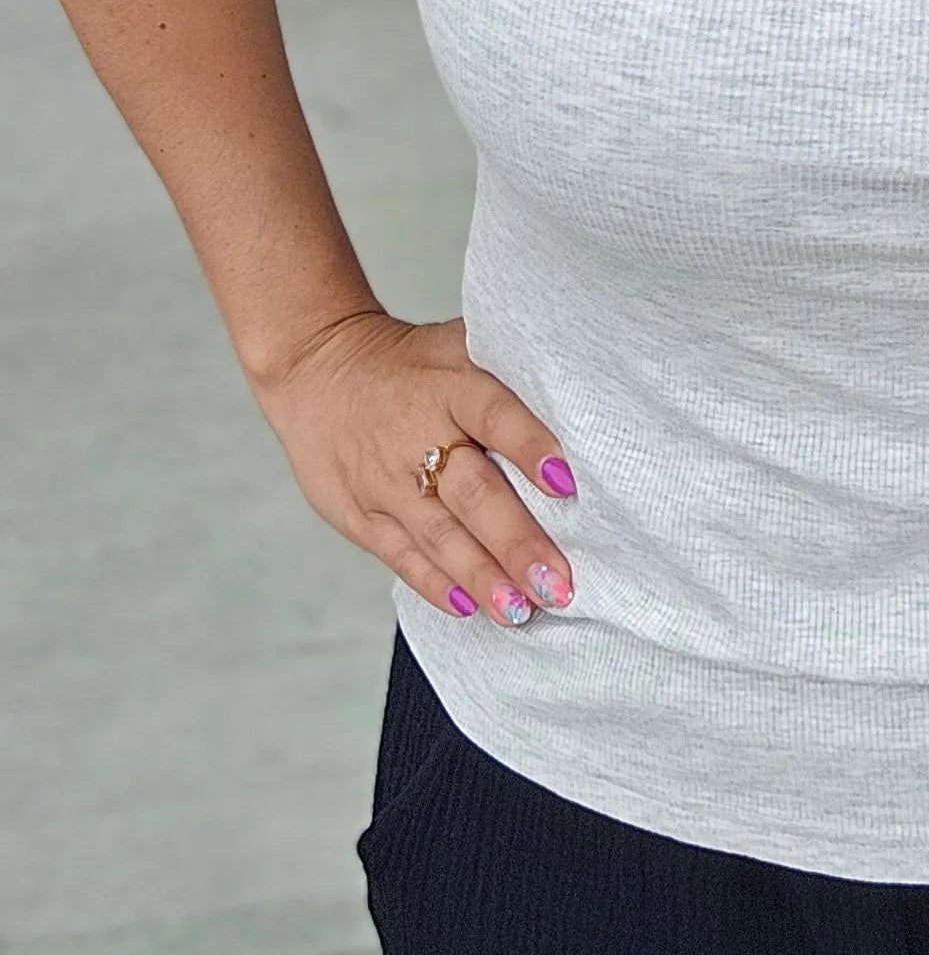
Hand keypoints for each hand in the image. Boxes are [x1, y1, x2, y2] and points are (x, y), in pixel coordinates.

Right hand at [251, 308, 576, 628]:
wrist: (317, 369)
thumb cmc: (411, 364)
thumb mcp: (457, 344)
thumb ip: (511, 371)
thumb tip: (585, 397)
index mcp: (449, 384)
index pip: (494, 414)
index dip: (529, 447)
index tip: (566, 482)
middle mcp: (415, 432)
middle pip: (471, 491)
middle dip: (515, 541)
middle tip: (556, 582)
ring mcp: (383, 479)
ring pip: (438, 535)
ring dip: (482, 576)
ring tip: (522, 610)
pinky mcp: (359, 513)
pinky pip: (401, 554)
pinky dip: (435, 583)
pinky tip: (469, 608)